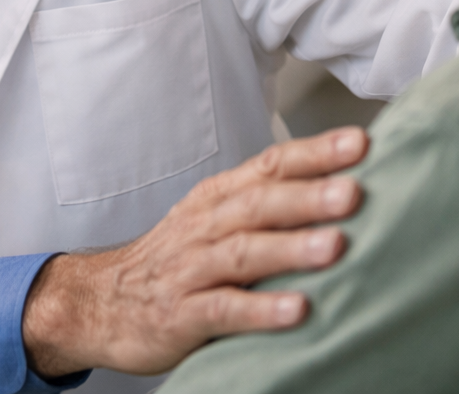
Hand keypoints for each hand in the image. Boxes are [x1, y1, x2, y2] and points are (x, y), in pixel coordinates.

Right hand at [20, 126, 368, 377]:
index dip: (314, 153)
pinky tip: (296, 310)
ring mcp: (191, 269)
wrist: (99, 302)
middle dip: (309, 195)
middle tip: (354, 191)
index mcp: (219, 199)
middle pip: (260, 203)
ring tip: (335, 246)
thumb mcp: (214, 220)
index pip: (270, 166)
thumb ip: (267, 206)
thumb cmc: (175, 260)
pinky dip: (260, 309)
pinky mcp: (181, 314)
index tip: (360, 144)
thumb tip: (344, 186)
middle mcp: (206, 226)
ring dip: (291, 247)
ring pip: (244, 252)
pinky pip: (223, 309)